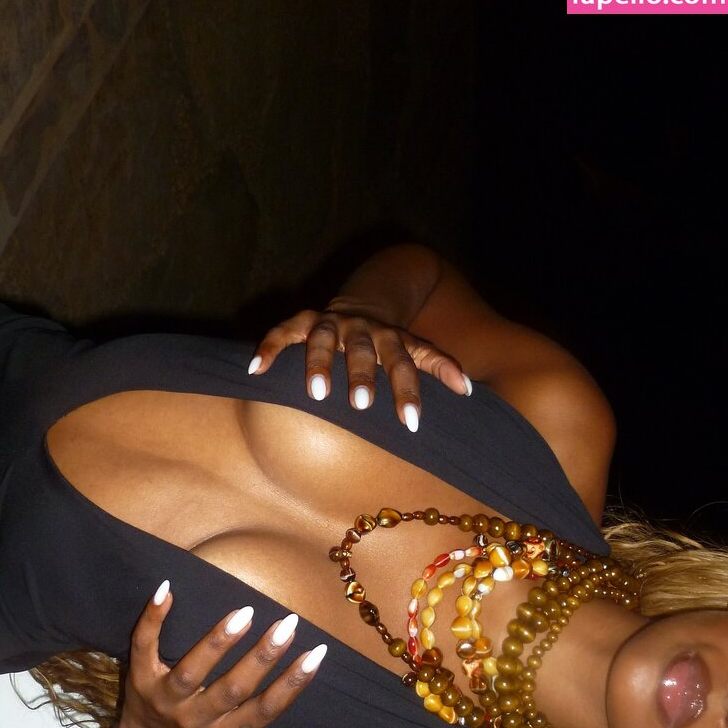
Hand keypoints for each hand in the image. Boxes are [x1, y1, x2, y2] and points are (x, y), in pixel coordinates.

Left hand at [121, 583, 324, 727]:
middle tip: (289, 623)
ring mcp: (164, 697)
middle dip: (262, 656)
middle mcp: (194, 718)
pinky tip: (167, 590)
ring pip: (192, 670)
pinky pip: (144, 646)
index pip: (263, 710)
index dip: (291, 684)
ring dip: (218, 641)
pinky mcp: (139, 676)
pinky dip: (153, 618)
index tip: (316, 653)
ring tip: (245, 612)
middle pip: (232, 689)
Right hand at [248, 308, 470, 431]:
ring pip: (322, 338)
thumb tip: (470, 391)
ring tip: (315, 393)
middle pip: (363, 349)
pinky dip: (270, 347)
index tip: (411, 424)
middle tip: (360, 405)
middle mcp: (361, 328)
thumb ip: (438, 365)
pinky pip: (283, 331)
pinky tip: (257, 369)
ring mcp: (330, 323)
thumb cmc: (389, 341)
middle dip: (361, 374)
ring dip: (318, 362)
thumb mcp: (416, 348)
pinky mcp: (302, 321)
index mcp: (390, 338)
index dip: (408, 391)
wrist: (361, 303)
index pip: (405, 364)